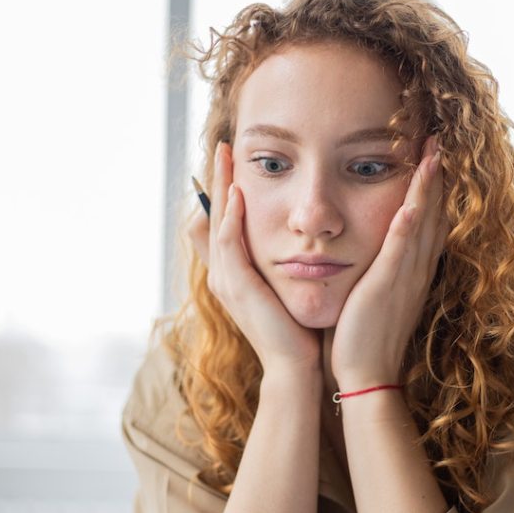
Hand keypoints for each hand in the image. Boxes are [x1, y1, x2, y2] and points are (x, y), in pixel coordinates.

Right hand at [189, 142, 321, 374]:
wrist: (296, 367)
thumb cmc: (298, 331)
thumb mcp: (287, 289)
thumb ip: (284, 264)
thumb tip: (300, 242)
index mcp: (233, 273)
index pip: (223, 221)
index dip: (224, 190)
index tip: (234, 160)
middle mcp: (222, 273)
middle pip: (213, 214)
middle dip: (217, 179)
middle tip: (222, 145)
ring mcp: (226, 280)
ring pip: (217, 222)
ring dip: (220, 187)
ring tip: (226, 156)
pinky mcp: (237, 287)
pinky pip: (229, 243)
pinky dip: (231, 216)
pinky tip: (237, 194)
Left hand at [330, 135, 447, 387]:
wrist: (367, 376)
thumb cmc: (365, 338)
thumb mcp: (376, 297)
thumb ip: (378, 270)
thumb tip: (370, 250)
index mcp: (412, 271)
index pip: (427, 221)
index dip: (432, 189)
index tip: (432, 157)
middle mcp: (416, 270)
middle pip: (433, 214)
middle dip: (436, 176)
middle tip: (439, 139)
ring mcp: (404, 278)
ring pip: (422, 224)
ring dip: (428, 188)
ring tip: (433, 152)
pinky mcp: (387, 288)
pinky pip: (401, 251)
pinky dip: (409, 225)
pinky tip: (412, 202)